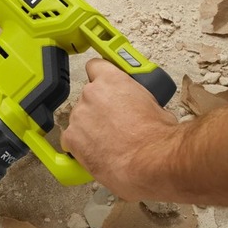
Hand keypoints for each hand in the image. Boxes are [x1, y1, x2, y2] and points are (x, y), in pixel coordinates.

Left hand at [60, 59, 178, 200]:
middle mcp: (91, 93)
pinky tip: (95, 153)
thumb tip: (140, 107)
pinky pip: (69, 139)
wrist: (151, 161)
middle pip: (88, 97)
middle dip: (98, 109)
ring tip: (107, 143)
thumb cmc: (157, 136)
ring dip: (89, 128)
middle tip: (113, 124)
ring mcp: (79, 115)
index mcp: (112, 80)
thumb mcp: (155, 105)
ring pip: (79, 118)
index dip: (99, 77)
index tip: (103, 86)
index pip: (95, 67)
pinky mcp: (72, 137)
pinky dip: (79, 146)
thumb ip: (138, 99)